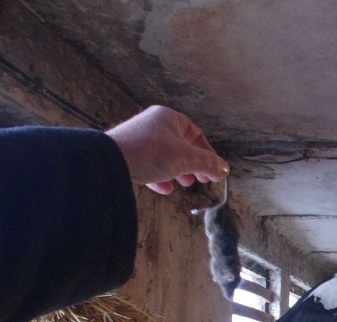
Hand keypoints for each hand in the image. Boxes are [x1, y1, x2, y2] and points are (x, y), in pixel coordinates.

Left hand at [106, 105, 228, 194]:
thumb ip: (208, 164)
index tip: (214, 170)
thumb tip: (224, 170)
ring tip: (185, 183)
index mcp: (169, 117)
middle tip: (201, 179)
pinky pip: (149, 165)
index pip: (196, 133)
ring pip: (165, 156)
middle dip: (193, 164)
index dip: (208, 153)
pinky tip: (165, 189)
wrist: (111, 161)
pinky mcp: (128, 155)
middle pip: (181, 145)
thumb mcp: (187, 159)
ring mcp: (139, 140)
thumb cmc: (150, 152)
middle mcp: (153, 124)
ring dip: (178, 171)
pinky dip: (160, 177)